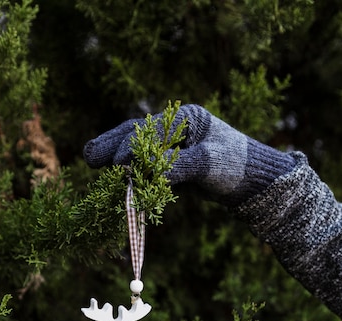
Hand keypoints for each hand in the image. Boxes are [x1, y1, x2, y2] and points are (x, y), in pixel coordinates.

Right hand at [83, 104, 294, 203]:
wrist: (253, 182)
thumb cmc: (237, 166)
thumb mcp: (210, 164)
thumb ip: (180, 167)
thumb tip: (151, 175)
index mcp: (186, 118)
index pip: (150, 129)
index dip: (130, 146)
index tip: (119, 166)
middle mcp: (175, 128)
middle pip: (136, 133)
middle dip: (112, 145)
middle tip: (89, 159)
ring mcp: (171, 145)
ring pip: (136, 148)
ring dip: (114, 156)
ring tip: (90, 162)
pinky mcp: (170, 163)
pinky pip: (144, 164)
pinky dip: (129, 170)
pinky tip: (113, 178)